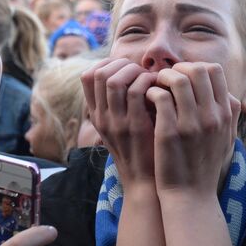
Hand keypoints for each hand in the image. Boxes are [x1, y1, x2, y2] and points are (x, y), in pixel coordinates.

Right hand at [81, 58, 157, 189]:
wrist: (145, 183)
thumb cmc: (139, 150)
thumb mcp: (119, 127)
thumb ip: (118, 104)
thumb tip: (127, 73)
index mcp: (96, 116)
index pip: (87, 76)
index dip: (106, 63)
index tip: (125, 67)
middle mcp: (102, 118)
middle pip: (99, 74)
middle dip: (122, 64)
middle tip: (140, 70)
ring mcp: (116, 123)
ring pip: (115, 80)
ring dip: (135, 71)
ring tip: (149, 77)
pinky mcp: (135, 127)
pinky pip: (136, 92)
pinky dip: (148, 82)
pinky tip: (159, 87)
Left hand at [146, 62, 240, 197]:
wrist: (191, 195)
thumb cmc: (204, 165)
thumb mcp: (226, 138)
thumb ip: (229, 113)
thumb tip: (226, 92)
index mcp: (225, 114)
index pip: (214, 71)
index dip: (195, 67)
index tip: (182, 76)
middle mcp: (212, 116)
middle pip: (197, 70)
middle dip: (178, 68)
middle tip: (165, 79)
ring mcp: (191, 123)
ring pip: (178, 80)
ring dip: (162, 77)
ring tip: (154, 86)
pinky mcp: (170, 132)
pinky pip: (160, 97)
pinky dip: (151, 92)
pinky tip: (147, 100)